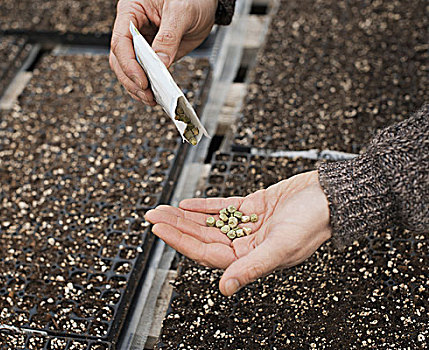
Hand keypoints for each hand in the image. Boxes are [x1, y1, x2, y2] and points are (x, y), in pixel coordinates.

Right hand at [110, 0, 217, 105]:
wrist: (206, 2)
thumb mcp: (182, 11)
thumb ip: (169, 37)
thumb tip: (160, 64)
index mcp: (131, 11)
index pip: (121, 41)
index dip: (129, 64)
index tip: (142, 80)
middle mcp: (132, 29)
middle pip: (121, 60)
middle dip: (131, 80)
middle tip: (147, 94)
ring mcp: (142, 44)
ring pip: (129, 70)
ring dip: (138, 88)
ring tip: (151, 99)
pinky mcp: (154, 56)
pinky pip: (146, 74)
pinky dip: (150, 86)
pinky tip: (156, 95)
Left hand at [145, 171, 331, 295]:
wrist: (332, 197)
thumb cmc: (314, 222)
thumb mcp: (280, 246)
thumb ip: (251, 267)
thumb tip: (225, 288)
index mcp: (250, 258)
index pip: (205, 252)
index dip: (179, 241)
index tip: (159, 229)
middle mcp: (246, 244)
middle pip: (202, 237)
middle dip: (176, 226)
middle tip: (153, 215)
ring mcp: (247, 225)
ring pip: (208, 222)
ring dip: (186, 216)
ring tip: (164, 208)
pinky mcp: (252, 207)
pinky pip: (223, 209)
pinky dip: (204, 206)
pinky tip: (188, 203)